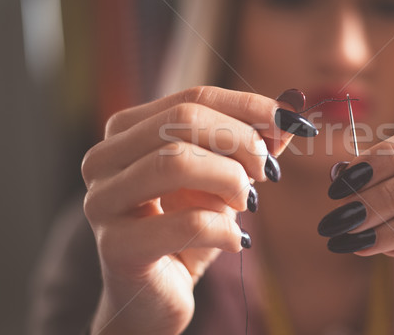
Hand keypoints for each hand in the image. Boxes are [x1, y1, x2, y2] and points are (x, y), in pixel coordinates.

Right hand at [81, 86, 311, 333]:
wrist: (156, 294)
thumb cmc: (187, 229)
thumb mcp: (221, 179)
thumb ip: (250, 146)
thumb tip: (290, 110)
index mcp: (126, 132)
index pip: (194, 99)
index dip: (248, 106)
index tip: (289, 120)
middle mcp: (103, 158)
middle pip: (183, 120)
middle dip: (240, 141)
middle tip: (267, 171)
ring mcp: (103, 201)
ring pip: (176, 161)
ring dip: (231, 180)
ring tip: (247, 203)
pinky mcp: (116, 247)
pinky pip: (187, 223)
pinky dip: (226, 229)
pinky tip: (236, 242)